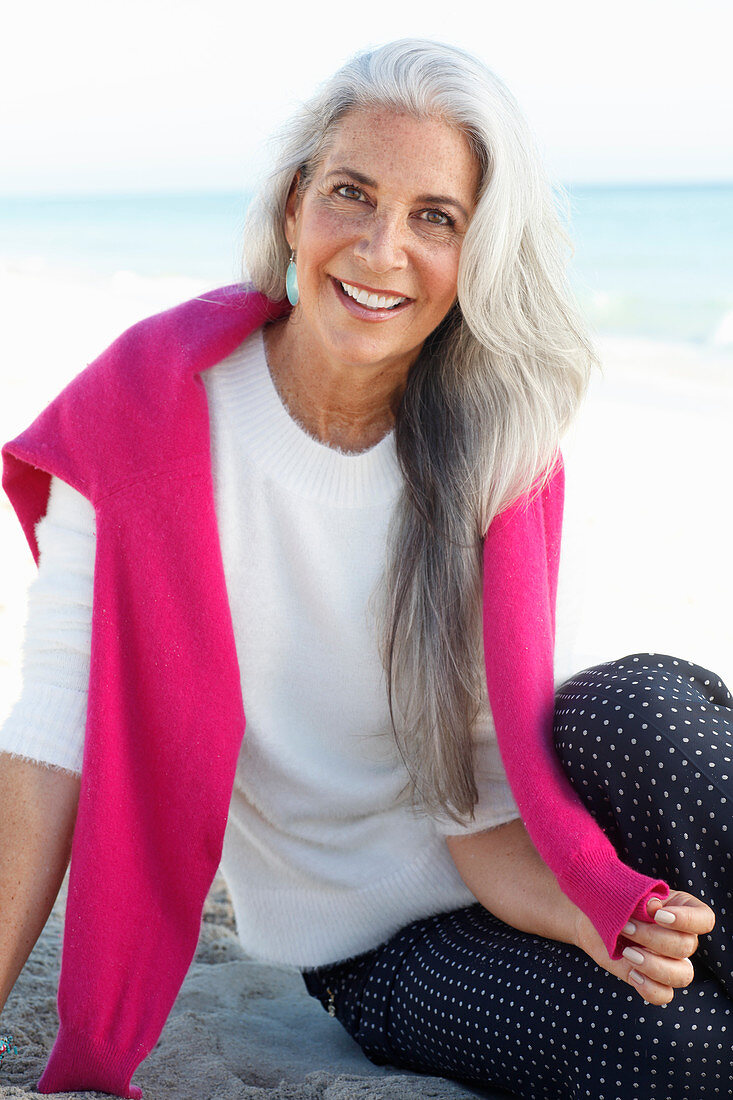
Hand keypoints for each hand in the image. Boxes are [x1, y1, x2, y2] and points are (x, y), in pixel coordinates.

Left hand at [574, 891, 714, 1004]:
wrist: (589, 916)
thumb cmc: (611, 899)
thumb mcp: (625, 893)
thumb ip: (641, 898)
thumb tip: (654, 907)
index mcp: (680, 909)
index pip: (704, 919)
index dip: (688, 920)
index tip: (659, 916)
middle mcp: (680, 937)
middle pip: (686, 946)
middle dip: (652, 938)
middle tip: (626, 927)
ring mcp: (668, 961)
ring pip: (682, 975)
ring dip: (653, 965)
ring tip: (628, 953)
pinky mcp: (651, 979)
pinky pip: (664, 995)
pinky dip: (649, 988)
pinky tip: (631, 972)